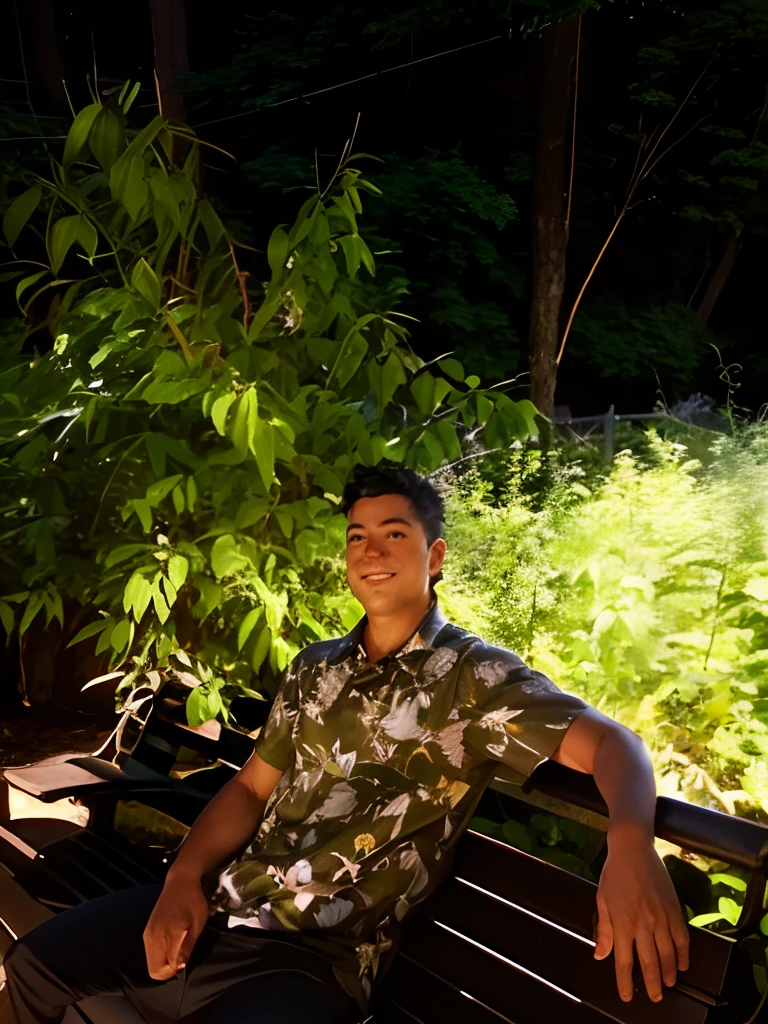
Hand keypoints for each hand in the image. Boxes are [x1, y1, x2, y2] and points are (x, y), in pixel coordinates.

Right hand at [143, 872, 209, 980]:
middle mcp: (151, 937)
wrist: (180, 880)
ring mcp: (147, 934)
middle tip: (184, 958)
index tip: (187, 960)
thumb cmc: (192, 901)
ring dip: (164, 963)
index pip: (163, 969)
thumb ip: (187, 947)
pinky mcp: (147, 931)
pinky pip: (151, 954)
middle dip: (169, 971)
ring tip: (180, 949)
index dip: (177, 970)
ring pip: (151, 963)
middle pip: (154, 970)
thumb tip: (179, 968)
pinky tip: (173, 945)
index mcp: (164, 935)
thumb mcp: (196, 924)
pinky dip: (160, 956)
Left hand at [594, 832, 689, 1002]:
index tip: (627, 996)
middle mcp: (643, 924)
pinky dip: (684, 954)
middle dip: (652, 984)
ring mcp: (661, 917)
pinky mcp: (674, 909)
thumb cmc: (614, 874)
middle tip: (656, 997)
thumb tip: (600, 955)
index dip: (625, 981)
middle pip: (649, 962)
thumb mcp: (602, 900)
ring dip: (669, 972)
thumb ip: (604, 929)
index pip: (623, 960)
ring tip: (668, 984)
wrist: (633, 848)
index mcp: (622, 923)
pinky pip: (683, 938)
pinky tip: (683, 964)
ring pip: (669, 954)